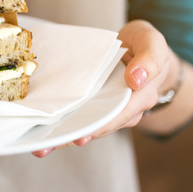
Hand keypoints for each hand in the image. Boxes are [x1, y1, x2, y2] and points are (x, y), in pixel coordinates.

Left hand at [33, 20, 176, 157]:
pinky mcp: (94, 106)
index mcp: (140, 97)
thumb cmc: (144, 46)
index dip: (99, 127)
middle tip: (48, 146)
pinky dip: (63, 125)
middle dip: (73, 137)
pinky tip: (42, 134)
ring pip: (86, 126)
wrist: (141, 50)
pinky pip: (79, 117)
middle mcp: (124, 109)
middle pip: (98, 127)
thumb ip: (149, 59)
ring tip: (40, 148)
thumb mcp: (152, 43)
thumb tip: (136, 79)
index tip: (80, 137)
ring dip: (64, 138)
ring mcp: (107, 109)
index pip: (118, 116)